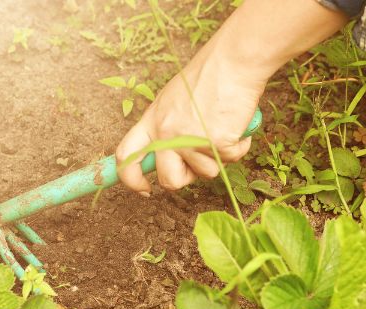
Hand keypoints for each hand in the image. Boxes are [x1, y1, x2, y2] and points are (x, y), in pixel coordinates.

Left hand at [114, 40, 265, 193]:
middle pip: (168, 180)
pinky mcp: (217, 143)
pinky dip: (239, 146)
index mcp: (152, 120)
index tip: (143, 189)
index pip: (127, 157)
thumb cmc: (207, 77)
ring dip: (218, 157)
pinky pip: (231, 160)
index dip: (131, 179)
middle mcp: (167, 133)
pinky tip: (236, 124)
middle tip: (198, 161)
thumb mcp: (172, 100)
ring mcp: (191, 140)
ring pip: (206, 173)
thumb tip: (168, 157)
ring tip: (222, 127)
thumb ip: (165, 127)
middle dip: (186, 178)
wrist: (232, 62)